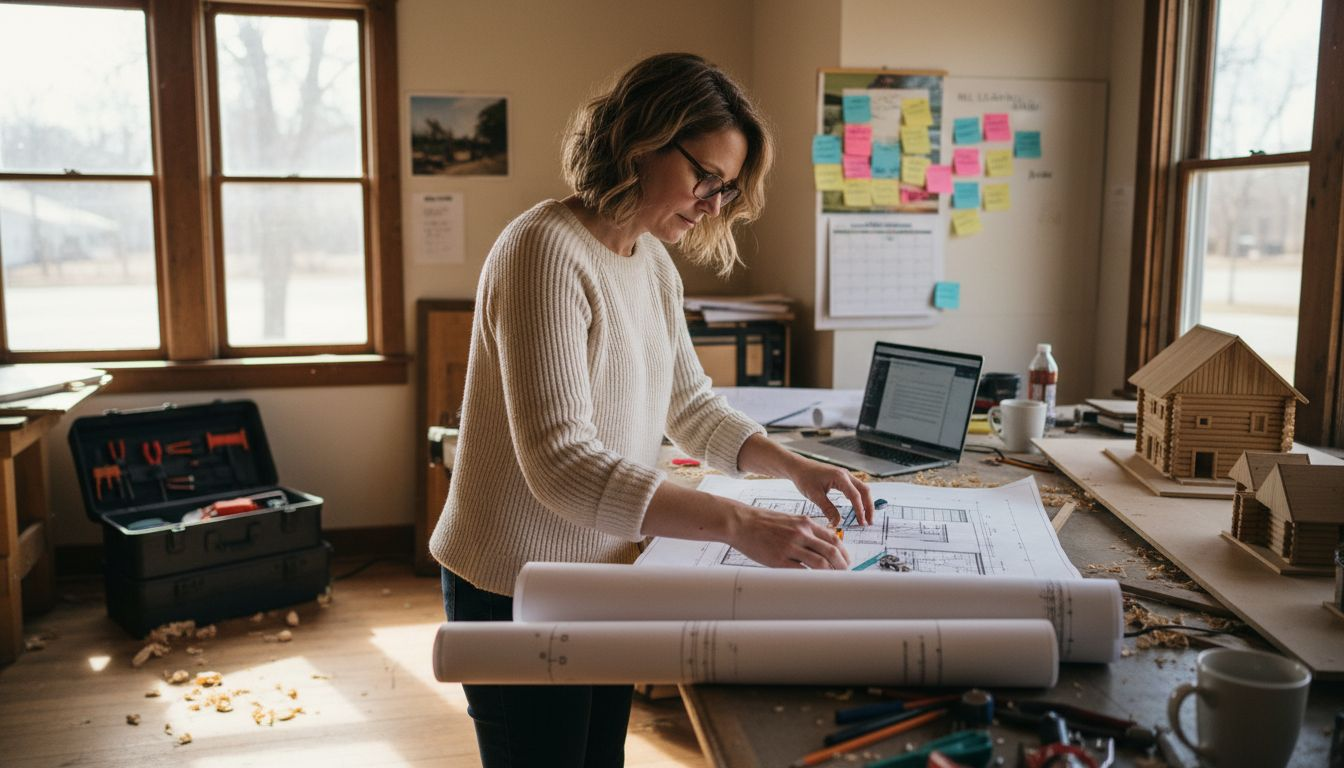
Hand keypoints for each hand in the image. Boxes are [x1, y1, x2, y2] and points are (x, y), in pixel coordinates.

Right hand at [728, 503, 850, 568]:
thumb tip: (821, 544)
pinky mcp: (779, 559)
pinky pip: (800, 571)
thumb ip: (806, 530)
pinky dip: (810, 578)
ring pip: (820, 563)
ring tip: (832, 580)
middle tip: (844, 573)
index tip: (846, 561)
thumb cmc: (764, 522)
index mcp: (805, 523)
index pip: (833, 539)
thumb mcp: (790, 519)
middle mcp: (801, 533)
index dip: (844, 552)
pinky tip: (813, 582)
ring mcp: (790, 547)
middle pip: (831, 552)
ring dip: (830, 574)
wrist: (741, 522)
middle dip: (842, 565)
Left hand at [787, 456, 873, 526]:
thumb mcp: (815, 496)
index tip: (861, 523)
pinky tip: (858, 509)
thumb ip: (828, 509)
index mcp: (840, 477)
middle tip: (869, 522)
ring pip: (862, 489)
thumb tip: (837, 523)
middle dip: (869, 507)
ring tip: (865, 518)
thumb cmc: (804, 478)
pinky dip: (859, 499)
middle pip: (865, 491)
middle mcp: (845, 475)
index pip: (855, 496)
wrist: (798, 467)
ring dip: (865, 503)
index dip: (860, 511)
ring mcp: (845, 475)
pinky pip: (856, 488)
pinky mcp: (842, 478)